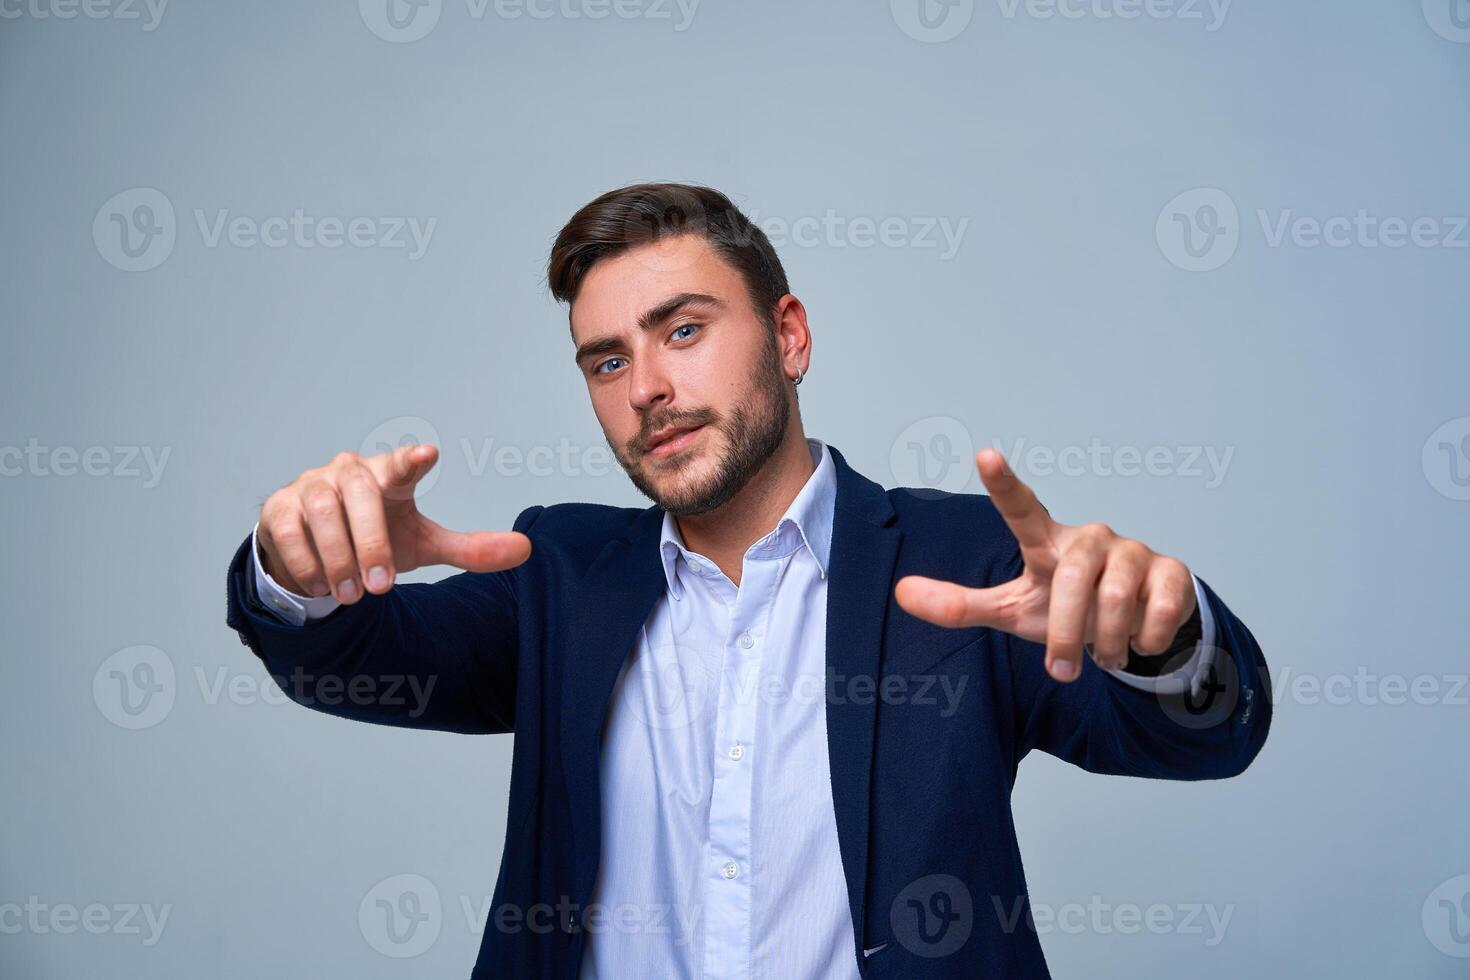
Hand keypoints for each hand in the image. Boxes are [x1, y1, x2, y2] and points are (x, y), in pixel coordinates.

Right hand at [256, 443, 531, 603]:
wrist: (317, 552)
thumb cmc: (377, 536)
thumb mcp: (423, 544)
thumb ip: (469, 548)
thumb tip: (527, 550)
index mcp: (387, 477)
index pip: (400, 464)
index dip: (411, 460)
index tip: (427, 455)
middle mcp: (348, 473)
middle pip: (360, 495)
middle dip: (371, 544)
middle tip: (380, 587)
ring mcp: (310, 486)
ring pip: (322, 513)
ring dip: (338, 557)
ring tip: (351, 595)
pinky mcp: (278, 508)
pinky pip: (288, 531)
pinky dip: (305, 562)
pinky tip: (320, 586)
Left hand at [895, 449, 1195, 682]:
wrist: (1134, 627)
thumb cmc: (1064, 609)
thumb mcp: (1011, 610)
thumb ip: (959, 604)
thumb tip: (899, 593)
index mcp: (1046, 542)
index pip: (1021, 509)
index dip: (1005, 484)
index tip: (985, 456)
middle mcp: (1089, 538)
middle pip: (1071, 582)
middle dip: (1065, 635)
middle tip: (1064, 669)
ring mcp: (1133, 551)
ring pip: (1116, 600)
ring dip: (1105, 643)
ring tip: (1102, 654)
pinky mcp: (1172, 571)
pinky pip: (1158, 611)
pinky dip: (1145, 640)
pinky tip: (1140, 641)